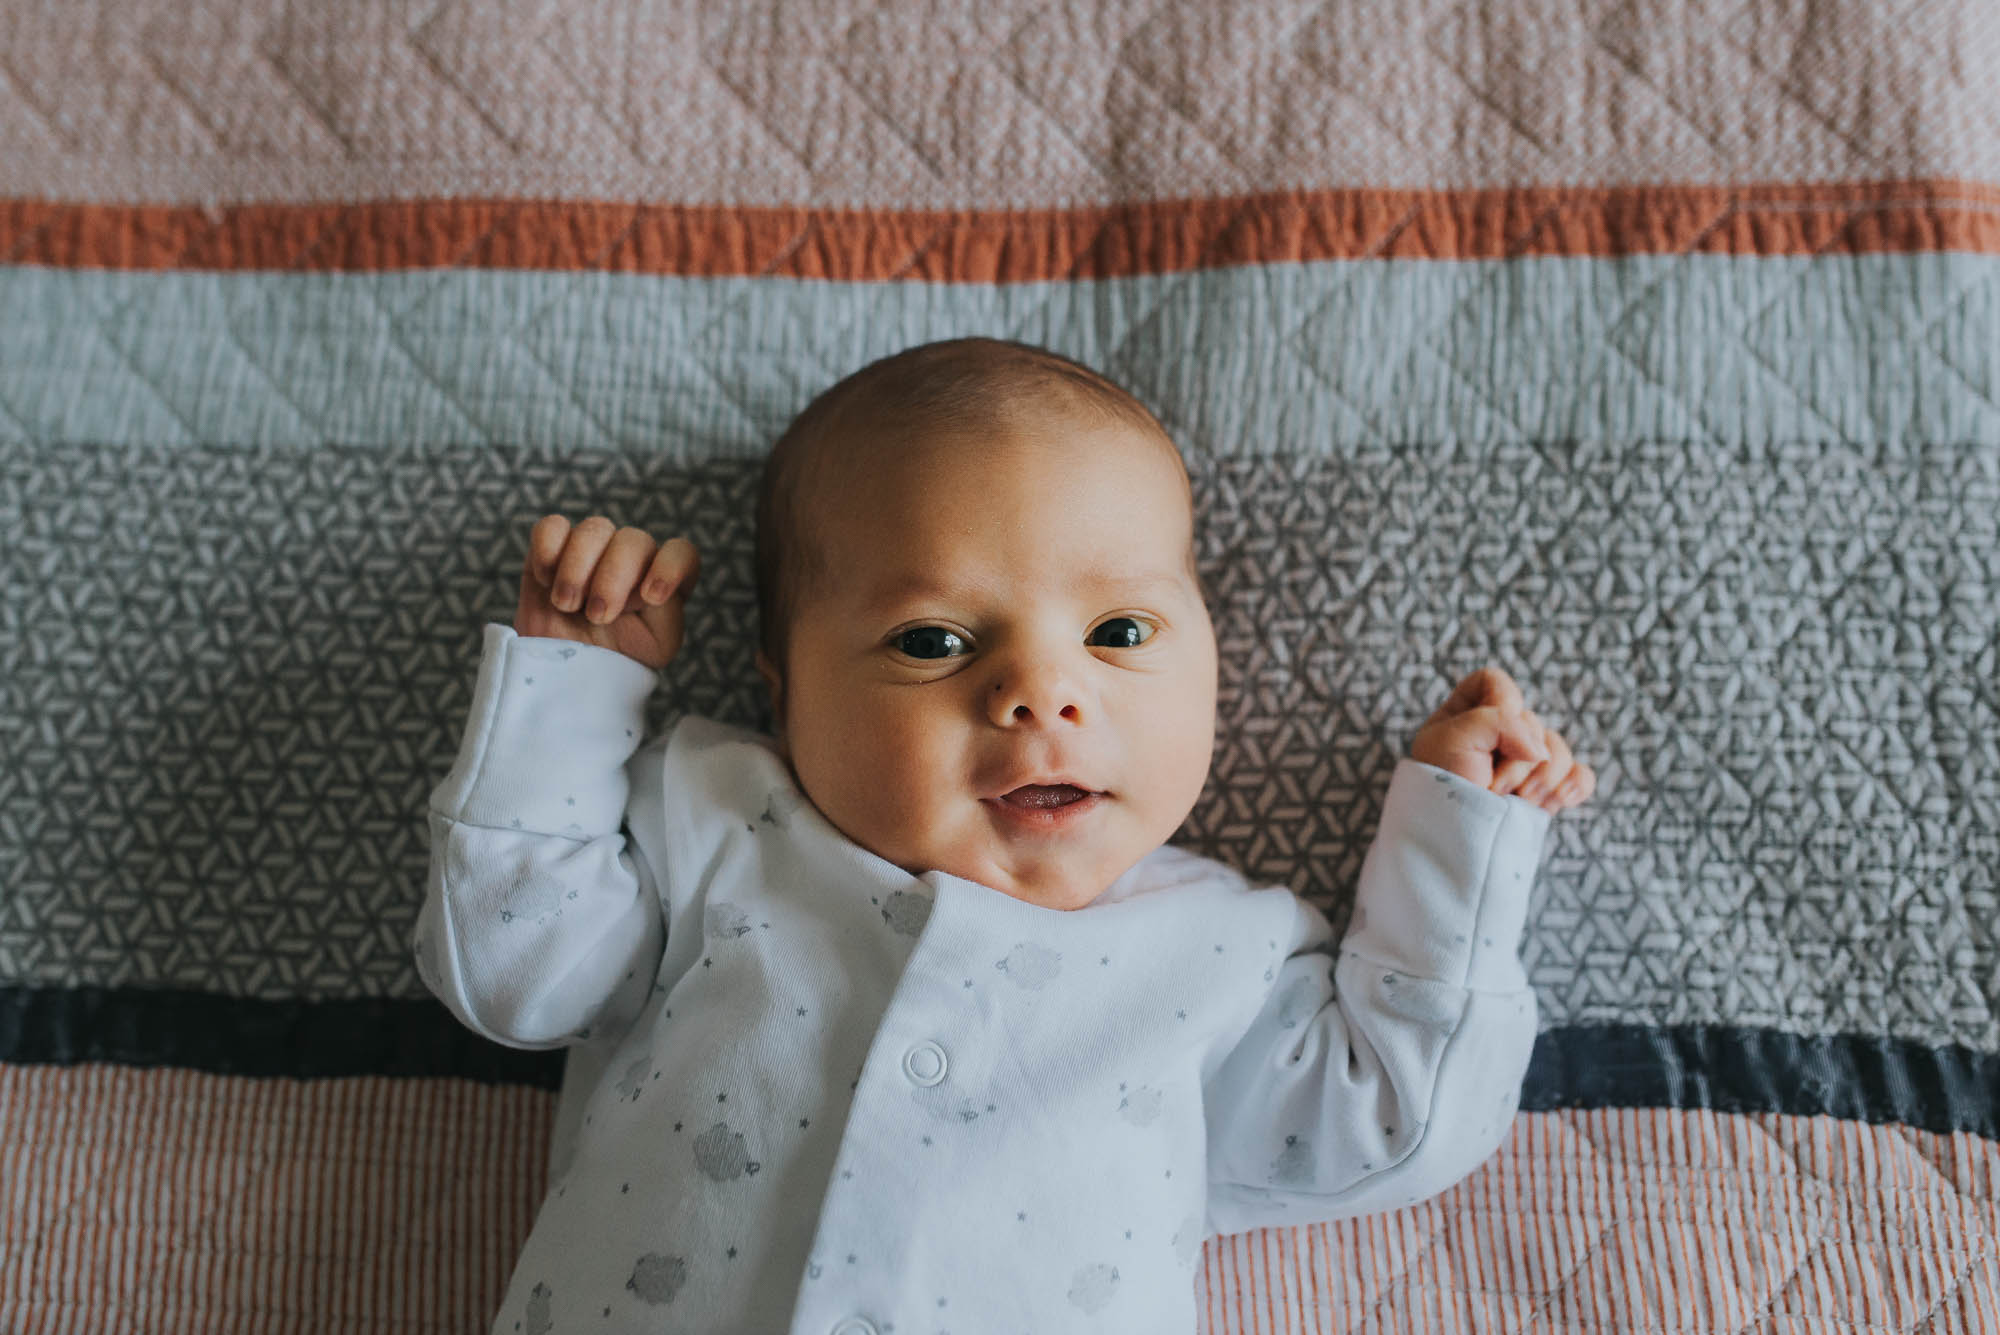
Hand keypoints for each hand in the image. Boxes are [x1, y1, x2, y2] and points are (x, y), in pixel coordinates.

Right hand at [515, 515, 700, 669]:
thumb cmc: (614, 659)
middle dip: (613, 578)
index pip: (682, 554)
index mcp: (663, 580)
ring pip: (595, 528)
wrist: (561, 673)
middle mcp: (632, 558)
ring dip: (578, 569)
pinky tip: (546, 581)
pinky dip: (548, 551)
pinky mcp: (554, 546)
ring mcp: (593, 548)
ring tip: (567, 605)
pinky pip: (552, 527)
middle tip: (597, 616)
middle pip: (635, 540)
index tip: (651, 597)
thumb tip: (649, 585)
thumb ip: (667, 612)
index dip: (670, 567)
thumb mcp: (655, 645)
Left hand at [1410, 667, 1595, 813]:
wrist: (1447, 843)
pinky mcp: (1543, 792)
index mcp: (1465, 716)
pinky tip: (1563, 799)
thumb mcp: (1454, 739)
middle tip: (1492, 786)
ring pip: (1557, 750)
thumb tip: (1540, 750)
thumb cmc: (1440, 788)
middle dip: (1517, 759)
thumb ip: (1500, 722)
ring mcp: (1523, 765)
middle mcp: (1496, 737)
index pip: (1495, 683)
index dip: (1502, 701)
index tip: (1488, 735)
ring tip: (1520, 801)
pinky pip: (1579, 776)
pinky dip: (1576, 785)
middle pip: (1531, 721)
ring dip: (1543, 777)